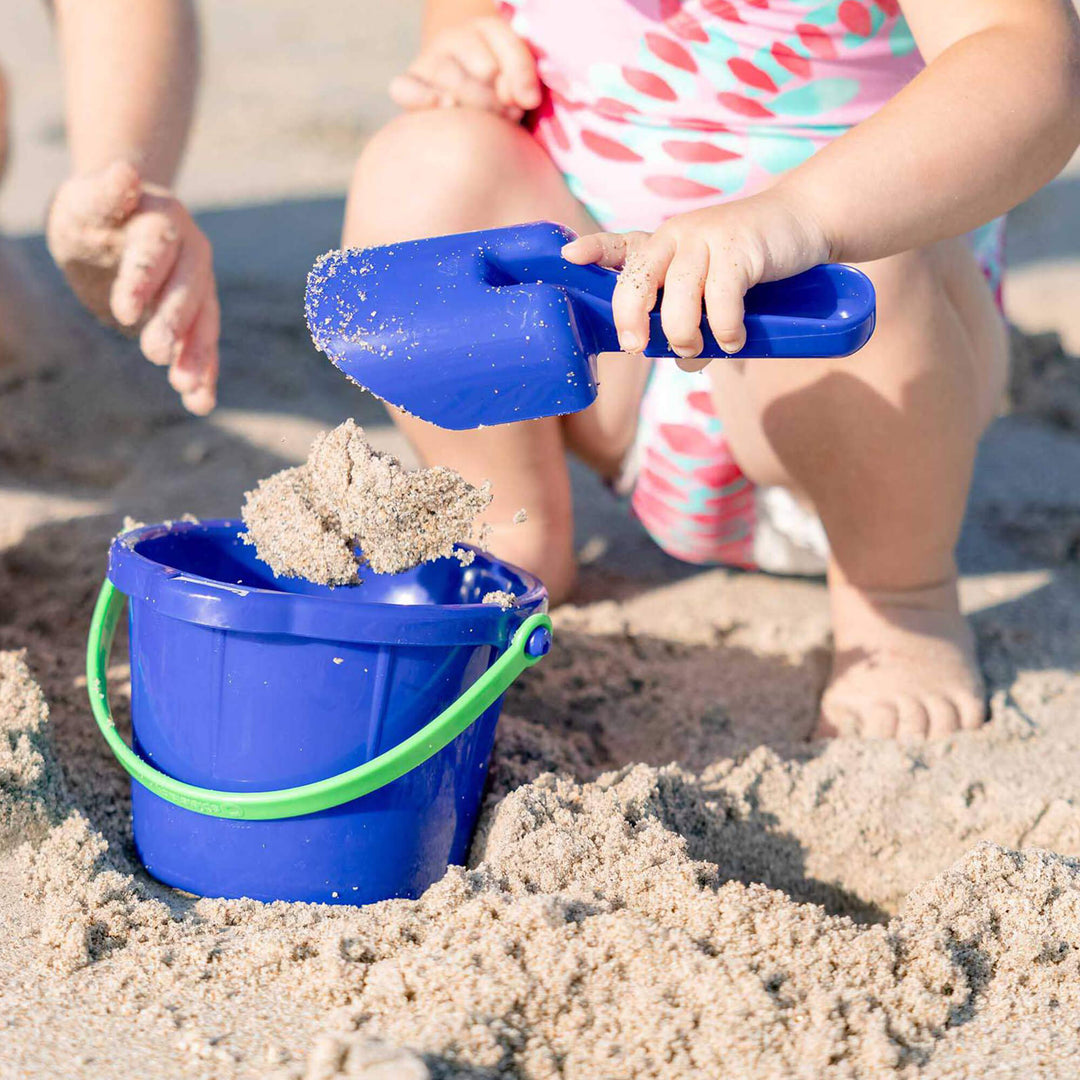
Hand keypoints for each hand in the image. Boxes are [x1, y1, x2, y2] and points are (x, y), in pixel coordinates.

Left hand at [46, 161, 218, 414]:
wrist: (117, 231)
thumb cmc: (93, 215)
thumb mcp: (87, 201)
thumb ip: (104, 192)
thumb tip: (125, 171)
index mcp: (166, 222)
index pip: (157, 251)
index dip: (143, 280)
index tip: (123, 311)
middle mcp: (192, 255)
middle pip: (187, 291)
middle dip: (173, 324)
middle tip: (155, 354)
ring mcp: (200, 287)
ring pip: (204, 322)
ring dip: (197, 356)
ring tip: (186, 389)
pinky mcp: (197, 317)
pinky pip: (205, 347)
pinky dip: (204, 374)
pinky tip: (200, 403)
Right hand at [389, 16, 540, 120]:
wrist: (463, 81)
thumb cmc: (498, 83)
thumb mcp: (517, 70)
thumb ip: (524, 76)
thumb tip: (527, 100)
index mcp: (484, 30)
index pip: (504, 47)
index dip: (516, 78)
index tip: (521, 103)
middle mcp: (453, 39)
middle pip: (476, 66)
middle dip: (493, 99)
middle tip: (503, 116)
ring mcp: (429, 60)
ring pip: (448, 76)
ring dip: (470, 104)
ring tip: (481, 122)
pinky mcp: (409, 83)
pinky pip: (403, 87)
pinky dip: (420, 97)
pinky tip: (443, 106)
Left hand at [562, 189, 830, 369]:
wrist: (801, 223)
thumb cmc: (748, 263)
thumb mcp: (709, 281)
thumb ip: (689, 315)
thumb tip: (685, 362)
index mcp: (661, 245)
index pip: (618, 244)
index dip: (593, 250)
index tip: (569, 257)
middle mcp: (677, 236)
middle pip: (637, 279)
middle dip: (632, 318)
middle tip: (638, 346)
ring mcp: (707, 238)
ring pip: (679, 296)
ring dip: (684, 334)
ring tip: (696, 350)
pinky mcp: (741, 247)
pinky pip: (722, 297)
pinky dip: (725, 328)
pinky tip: (734, 340)